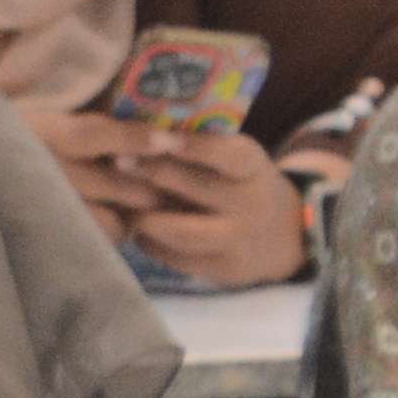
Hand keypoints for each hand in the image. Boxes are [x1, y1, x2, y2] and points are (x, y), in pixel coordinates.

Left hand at [64, 118, 308, 285]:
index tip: (158, 136)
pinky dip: (147, 240)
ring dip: (144, 214)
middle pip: (195, 189)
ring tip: (120, 199)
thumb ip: (199, 146)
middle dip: (152, 173)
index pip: (227, 154)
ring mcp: (237, 239)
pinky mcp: (222, 268)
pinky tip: (133, 224)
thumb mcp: (234, 158)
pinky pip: (174, 256)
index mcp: (252, 166)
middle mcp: (250, 203)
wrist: (280, 234)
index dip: (194, 146)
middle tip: (117, 161)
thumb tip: (139, 128)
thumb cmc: (237, 182)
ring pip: (181, 230)